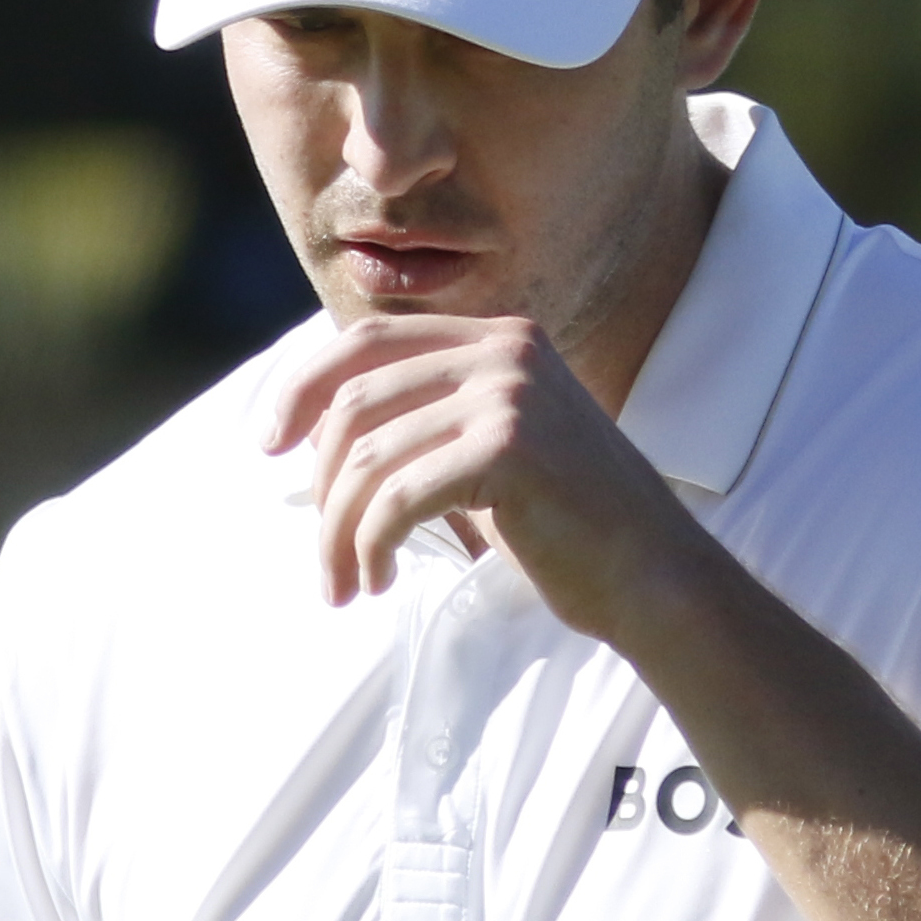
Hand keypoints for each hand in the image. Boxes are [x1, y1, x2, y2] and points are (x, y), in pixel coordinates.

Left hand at [263, 314, 715, 641]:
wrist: (653, 577)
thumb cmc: (566, 527)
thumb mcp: (492, 447)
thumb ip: (427, 418)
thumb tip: (312, 431)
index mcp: (498, 337)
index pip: (366, 338)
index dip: (301, 387)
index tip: (267, 445)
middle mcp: (504, 350)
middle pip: (355, 397)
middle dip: (319, 484)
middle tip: (321, 555)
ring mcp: (510, 394)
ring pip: (369, 455)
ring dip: (338, 531)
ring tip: (345, 583)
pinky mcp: (510, 448)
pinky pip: (398, 495)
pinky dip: (370, 544)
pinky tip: (377, 579)